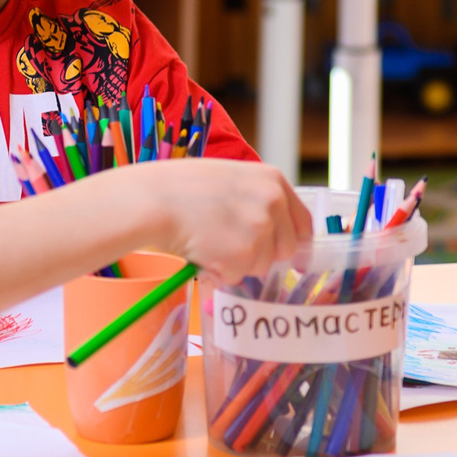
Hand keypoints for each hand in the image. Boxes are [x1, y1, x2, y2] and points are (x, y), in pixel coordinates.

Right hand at [118, 158, 313, 284]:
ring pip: (260, 266)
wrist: (154, 200)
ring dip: (236, 264)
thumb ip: (257, 201)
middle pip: (285, 250)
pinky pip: (236, 277)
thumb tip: (271, 234)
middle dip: (262, 256)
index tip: (297, 261)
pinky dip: (219, 273)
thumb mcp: (230, 179)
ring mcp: (259, 230)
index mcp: (272, 180)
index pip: (302, 221)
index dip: (297, 243)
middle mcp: (273, 203)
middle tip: (229, 247)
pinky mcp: (242, 256)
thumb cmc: (180, 187)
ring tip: (208, 241)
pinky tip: (201, 251)